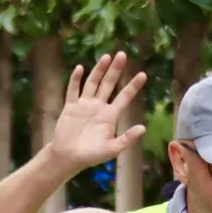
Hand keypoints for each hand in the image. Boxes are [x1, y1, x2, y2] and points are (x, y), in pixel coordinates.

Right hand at [48, 52, 149, 169]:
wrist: (68, 158)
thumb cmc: (90, 156)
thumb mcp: (111, 149)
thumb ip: (127, 139)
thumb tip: (143, 128)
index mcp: (110, 116)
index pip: (124, 97)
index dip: (133, 86)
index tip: (143, 74)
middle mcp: (98, 107)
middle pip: (108, 84)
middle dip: (115, 70)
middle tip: (122, 54)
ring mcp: (84, 105)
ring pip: (93, 83)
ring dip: (99, 70)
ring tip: (106, 57)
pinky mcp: (70, 107)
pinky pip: (73, 90)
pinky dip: (76, 80)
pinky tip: (80, 68)